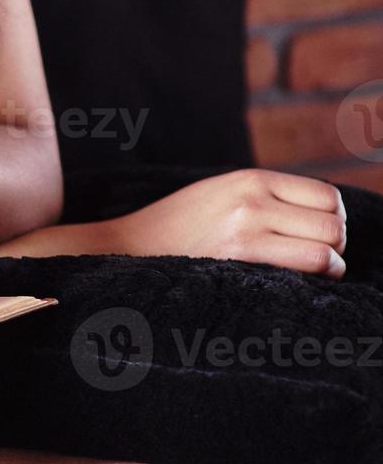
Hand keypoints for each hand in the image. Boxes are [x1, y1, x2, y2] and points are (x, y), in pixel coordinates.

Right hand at [108, 169, 346, 277]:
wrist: (129, 245)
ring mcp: (246, 229)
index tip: (319, 237)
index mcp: (250, 179)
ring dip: (330, 267)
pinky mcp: (240, 259)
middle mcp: (252, 199)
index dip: (333, 220)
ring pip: (325, 251)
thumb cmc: (178, 226)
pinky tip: (298, 285)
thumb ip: (265, 196)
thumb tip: (322, 215)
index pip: (327, 196)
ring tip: (315, 274)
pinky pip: (305, 269)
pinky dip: (314, 281)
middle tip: (319, 260)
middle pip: (332, 225)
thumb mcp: (221, 193)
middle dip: (335, 246)